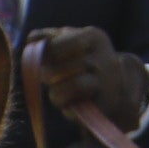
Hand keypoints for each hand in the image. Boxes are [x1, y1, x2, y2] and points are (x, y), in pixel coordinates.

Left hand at [26, 27, 148, 133]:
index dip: (44, 55)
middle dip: (47, 75)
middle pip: (57, 69)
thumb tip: (32, 39)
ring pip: (64, 90)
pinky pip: (73, 110)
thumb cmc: (85, 61)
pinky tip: (72, 104)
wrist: (117, 86)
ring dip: (55, 94)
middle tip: (50, 78)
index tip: (45, 59)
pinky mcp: (105, 106)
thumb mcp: (71, 42)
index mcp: (94, 37)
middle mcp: (103, 58)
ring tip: (58, 93)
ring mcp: (107, 83)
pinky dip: (67, 109)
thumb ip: (49, 38)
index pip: (56, 46)